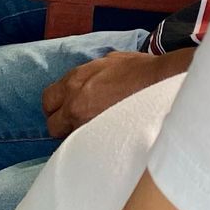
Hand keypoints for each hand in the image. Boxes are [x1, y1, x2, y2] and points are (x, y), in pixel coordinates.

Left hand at [42, 51, 187, 137]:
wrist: (161, 83)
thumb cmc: (141, 69)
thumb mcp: (111, 61)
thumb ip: (93, 72)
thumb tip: (92, 79)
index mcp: (75, 81)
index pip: (48, 100)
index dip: (56, 107)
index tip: (65, 109)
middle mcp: (75, 104)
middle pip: (52, 126)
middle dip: (62, 126)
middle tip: (77, 124)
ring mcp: (87, 124)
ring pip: (69, 140)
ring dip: (78, 137)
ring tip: (95, 134)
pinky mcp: (102, 140)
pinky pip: (87, 148)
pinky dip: (93, 146)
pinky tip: (105, 141)